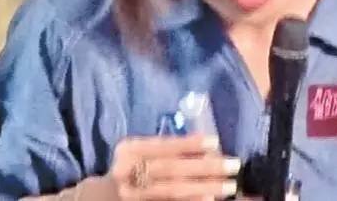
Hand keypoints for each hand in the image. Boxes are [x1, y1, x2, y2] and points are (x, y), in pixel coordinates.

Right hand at [108, 134, 241, 199]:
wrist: (104, 197)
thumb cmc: (133, 167)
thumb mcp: (143, 151)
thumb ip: (167, 148)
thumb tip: (209, 146)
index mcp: (128, 150)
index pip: (163, 145)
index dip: (189, 144)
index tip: (215, 141)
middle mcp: (126, 172)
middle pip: (170, 169)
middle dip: (204, 167)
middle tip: (232, 165)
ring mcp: (132, 196)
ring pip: (171, 191)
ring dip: (204, 188)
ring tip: (228, 186)